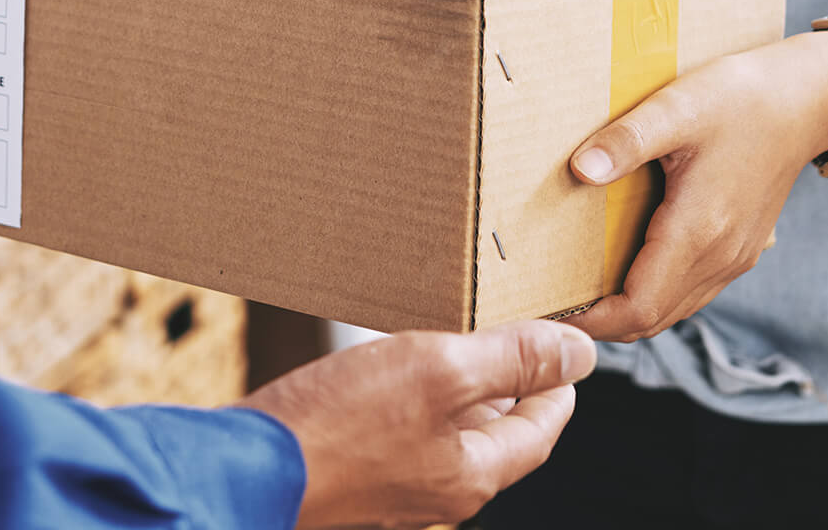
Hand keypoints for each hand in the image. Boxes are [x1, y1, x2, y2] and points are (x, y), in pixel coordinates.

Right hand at [237, 319, 592, 527]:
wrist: (246, 467)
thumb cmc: (339, 423)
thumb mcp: (440, 370)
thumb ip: (512, 360)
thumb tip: (581, 354)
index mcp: (473, 473)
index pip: (540, 429)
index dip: (559, 386)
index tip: (567, 353)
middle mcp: (440, 492)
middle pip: (496, 433)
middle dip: (510, 384)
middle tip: (514, 335)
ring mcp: (395, 489)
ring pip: (449, 433)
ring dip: (459, 388)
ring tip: (453, 341)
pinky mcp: (357, 477)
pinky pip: (404, 435)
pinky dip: (414, 398)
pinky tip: (389, 368)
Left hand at [563, 30, 827, 341]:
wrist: (807, 100)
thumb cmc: (742, 99)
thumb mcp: (677, 107)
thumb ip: (626, 141)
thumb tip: (580, 171)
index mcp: (698, 231)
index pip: (638, 308)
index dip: (592, 320)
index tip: (550, 312)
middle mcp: (720, 257)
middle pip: (652, 319)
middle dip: (602, 322)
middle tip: (552, 305)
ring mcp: (734, 257)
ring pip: (673, 310)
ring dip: (628, 311)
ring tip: (579, 291)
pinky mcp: (740, 249)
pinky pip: (690, 291)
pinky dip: (654, 294)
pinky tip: (626, 268)